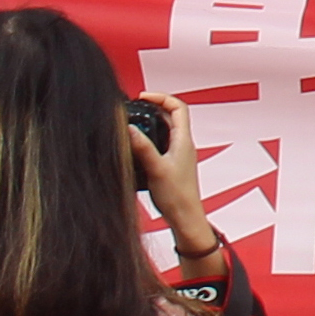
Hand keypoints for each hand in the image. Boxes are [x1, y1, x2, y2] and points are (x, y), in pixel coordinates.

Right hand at [126, 93, 221, 256]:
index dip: (161, 97)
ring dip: (151, 124)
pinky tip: (136, 148)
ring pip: (165, 131)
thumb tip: (128, 128)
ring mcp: (178, 155)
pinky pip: (161, 145)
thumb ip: (142, 148)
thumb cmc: (177, 197)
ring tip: (133, 124)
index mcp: (183, 140)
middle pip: (171, 116)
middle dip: (153, 108)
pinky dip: (149, 140)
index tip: (143, 96)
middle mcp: (183, 145)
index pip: (178, 107)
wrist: (186, 218)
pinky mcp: (172, 166)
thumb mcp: (156, 169)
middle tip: (135, 108)